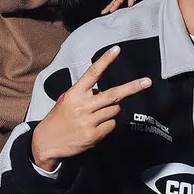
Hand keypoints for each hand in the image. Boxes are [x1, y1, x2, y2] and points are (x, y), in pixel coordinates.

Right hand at [31, 46, 151, 170]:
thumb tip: (105, 92)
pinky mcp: (93, 136)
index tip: (116, 50)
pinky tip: (95, 127)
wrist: (45, 143)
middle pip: (113, 94)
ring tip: (95, 116)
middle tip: (147, 81)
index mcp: (75, 93)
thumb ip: (85, 93)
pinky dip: (108, 124)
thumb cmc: (59, 118)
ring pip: (114, 110)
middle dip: (132, 87)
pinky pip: (111, 125)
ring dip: (111, 110)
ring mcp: (88, 121)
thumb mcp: (67, 100)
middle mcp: (82, 106)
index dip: (105, 61)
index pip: (92, 73)